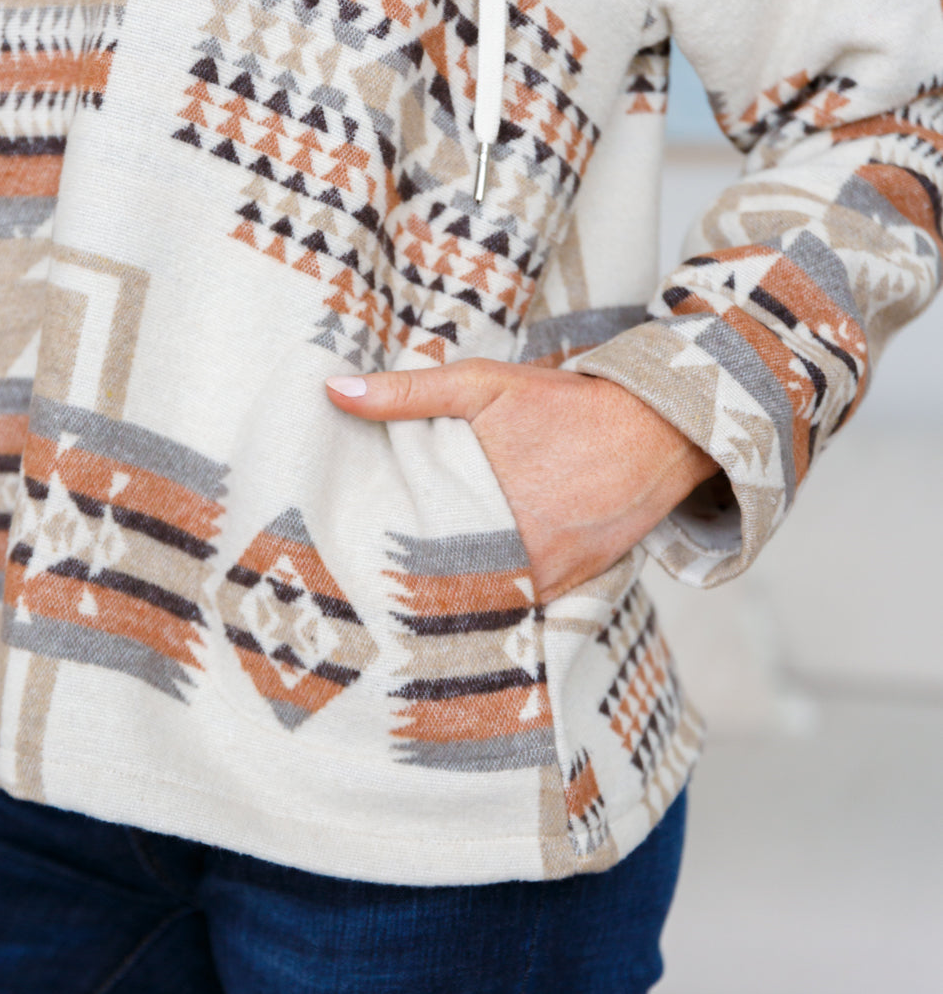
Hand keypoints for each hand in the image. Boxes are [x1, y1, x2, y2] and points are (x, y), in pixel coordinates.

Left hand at [326, 361, 718, 602]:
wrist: (658, 431)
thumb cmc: (565, 404)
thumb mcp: (483, 384)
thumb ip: (408, 392)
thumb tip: (334, 392)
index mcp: (483, 507)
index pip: (408, 555)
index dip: (375, 564)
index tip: (344, 568)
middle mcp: (516, 553)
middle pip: (439, 588)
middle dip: (403, 590)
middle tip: (361, 593)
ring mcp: (545, 576)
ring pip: (478, 606)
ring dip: (444, 604)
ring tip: (397, 609)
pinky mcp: (568, 586)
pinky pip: (517, 608)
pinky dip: (489, 606)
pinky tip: (456, 605)